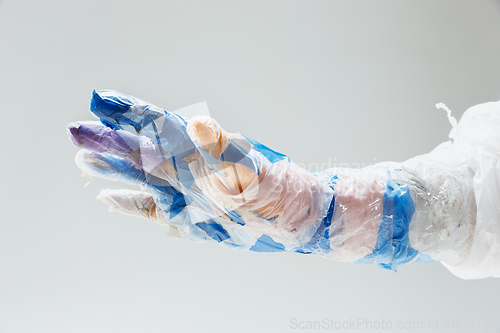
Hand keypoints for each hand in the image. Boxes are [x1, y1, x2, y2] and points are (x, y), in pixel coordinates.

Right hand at [67, 90, 331, 252]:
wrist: (288, 218)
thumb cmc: (272, 187)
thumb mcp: (248, 166)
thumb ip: (222, 146)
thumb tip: (196, 122)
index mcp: (197, 150)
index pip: (157, 125)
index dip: (129, 112)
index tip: (101, 101)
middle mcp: (185, 169)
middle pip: (139, 150)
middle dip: (108, 140)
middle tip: (78, 131)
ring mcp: (183, 193)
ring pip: (139, 178)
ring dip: (112, 169)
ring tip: (84, 159)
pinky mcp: (185, 218)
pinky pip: (150, 210)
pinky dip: (129, 204)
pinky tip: (108, 197)